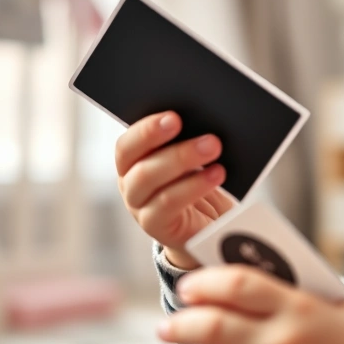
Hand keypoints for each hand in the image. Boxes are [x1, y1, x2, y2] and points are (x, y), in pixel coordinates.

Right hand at [115, 112, 232, 268]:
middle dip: (175, 149)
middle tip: (209, 139)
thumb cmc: (194, 182)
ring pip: (152, 182)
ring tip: (215, 150)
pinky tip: (216, 174)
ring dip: (185, 162)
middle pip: (141, 165)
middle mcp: (130, 183)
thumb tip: (200, 118)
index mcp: (132, 161)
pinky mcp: (155, 225)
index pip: (128, 145)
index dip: (147, 130)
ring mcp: (140, 207)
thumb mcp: (187, 158)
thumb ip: (184, 139)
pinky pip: (168, 204)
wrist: (206, 223)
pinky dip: (193, 187)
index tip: (174, 117)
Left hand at [159, 265, 343, 343]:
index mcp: (300, 305)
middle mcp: (284, 341)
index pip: (238, 284)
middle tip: (167, 324)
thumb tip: (228, 281)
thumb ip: (282, 292)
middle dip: (182, 323)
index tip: (188, 285)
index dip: (206, 282)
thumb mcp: (323, 303)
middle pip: (214, 325)